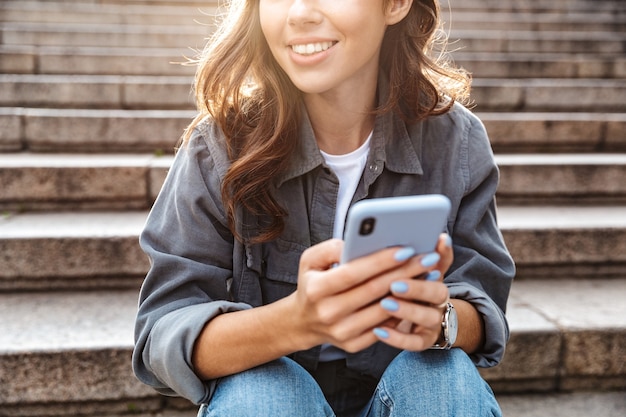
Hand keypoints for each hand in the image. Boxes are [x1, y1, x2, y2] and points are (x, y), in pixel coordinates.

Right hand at [290, 238, 445, 352]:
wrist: (304, 321)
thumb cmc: (312, 282)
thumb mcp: (309, 260)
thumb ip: (330, 248)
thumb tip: (356, 244)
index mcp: (317, 289)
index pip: (354, 273)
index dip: (380, 261)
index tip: (405, 249)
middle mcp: (328, 313)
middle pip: (374, 291)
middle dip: (404, 272)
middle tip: (427, 258)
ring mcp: (342, 332)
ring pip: (384, 310)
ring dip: (410, 292)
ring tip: (428, 274)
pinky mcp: (353, 345)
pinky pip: (384, 327)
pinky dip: (402, 311)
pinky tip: (417, 295)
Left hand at [372, 234, 453, 350]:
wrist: (420, 323)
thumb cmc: (409, 290)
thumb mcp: (417, 270)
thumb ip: (425, 254)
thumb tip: (441, 236)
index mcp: (436, 278)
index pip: (440, 267)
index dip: (434, 260)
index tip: (418, 255)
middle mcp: (439, 301)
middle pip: (437, 292)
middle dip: (417, 287)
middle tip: (395, 284)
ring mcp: (433, 322)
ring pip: (428, 317)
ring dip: (407, 310)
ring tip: (386, 304)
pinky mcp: (422, 341)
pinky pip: (413, 343)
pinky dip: (397, 337)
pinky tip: (379, 330)